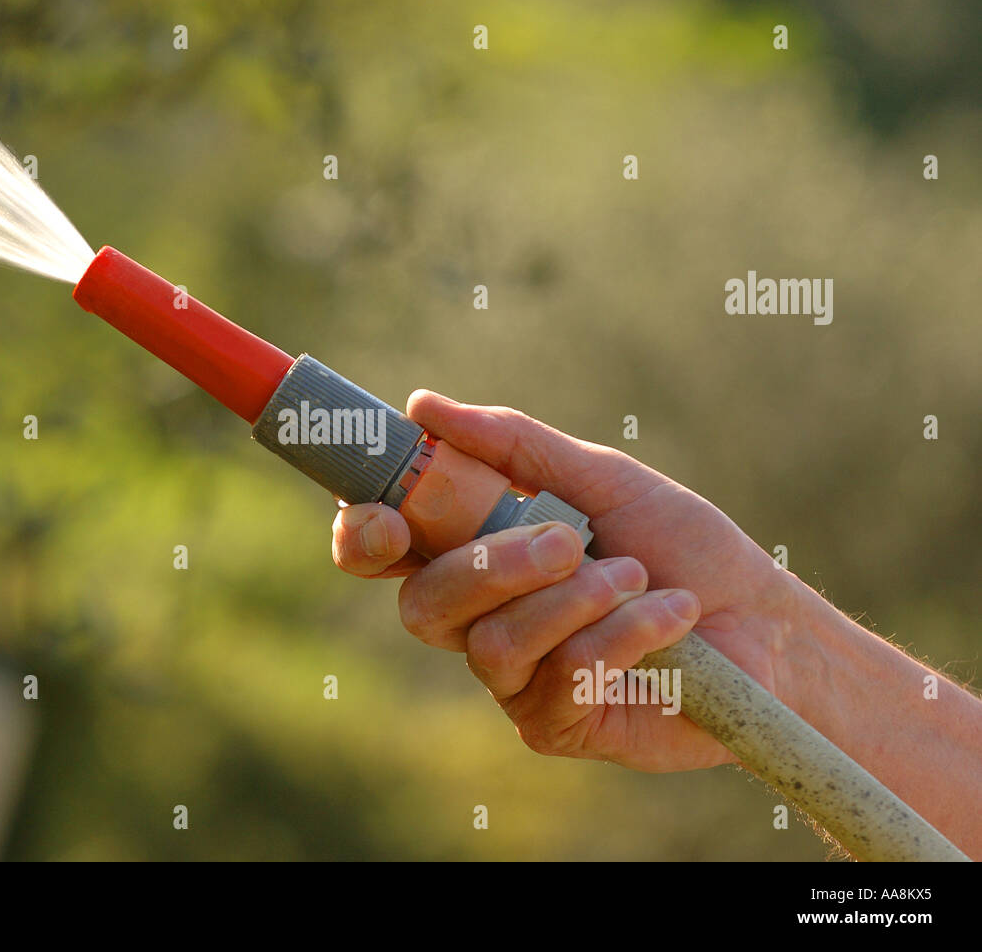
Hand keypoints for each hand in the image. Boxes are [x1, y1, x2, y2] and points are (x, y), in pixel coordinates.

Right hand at [332, 390, 809, 771]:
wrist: (765, 623)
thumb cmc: (681, 546)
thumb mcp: (598, 477)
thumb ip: (509, 445)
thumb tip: (422, 405)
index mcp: (474, 554)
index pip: (383, 554)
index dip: (363, 536)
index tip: (388, 515)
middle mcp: (479, 619)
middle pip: (424, 604)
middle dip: (492, 566)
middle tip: (567, 539)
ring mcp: (513, 679)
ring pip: (494, 642)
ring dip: (578, 599)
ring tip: (639, 576)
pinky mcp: (556, 724)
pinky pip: (559, 676)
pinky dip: (625, 632)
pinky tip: (673, 617)